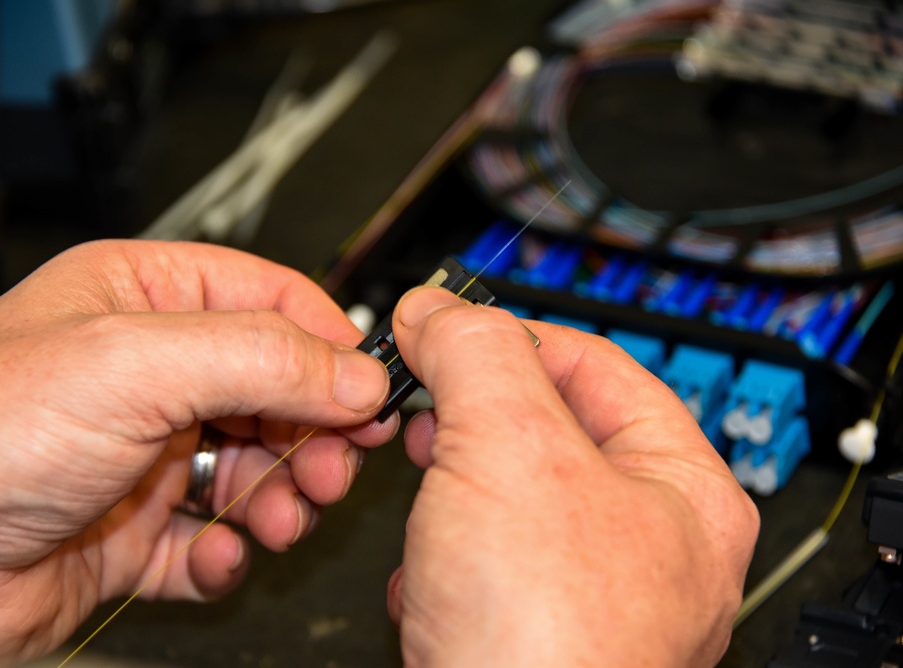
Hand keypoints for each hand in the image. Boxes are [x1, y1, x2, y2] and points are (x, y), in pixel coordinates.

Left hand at [0, 240, 395, 665]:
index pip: (270, 301)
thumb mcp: (132, 365)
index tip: (372, 391)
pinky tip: (210, 556)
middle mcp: (147, 372)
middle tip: (332, 467)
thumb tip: (353, 373)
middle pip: (275, 389)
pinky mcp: (134, 530)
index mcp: (142, 299)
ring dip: (280, 496)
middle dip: (312, 432)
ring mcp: (142, 454)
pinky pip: (212, 538)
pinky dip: (225, 553)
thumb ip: (259, 358)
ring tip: (278, 518)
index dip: (328, 344)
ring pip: (254, 467)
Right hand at [386, 287, 758, 666]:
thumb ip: (476, 352)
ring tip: (419, 494)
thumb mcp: (509, 445)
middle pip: (547, 431)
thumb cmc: (544, 638)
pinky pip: (479, 564)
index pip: (597, 365)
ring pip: (502, 498)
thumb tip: (437, 308)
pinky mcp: (527, 637)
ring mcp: (588, 598)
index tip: (447, 325)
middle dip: (471, 416)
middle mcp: (646, 548)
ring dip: (446, 490)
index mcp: (681, 491)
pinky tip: (421, 580)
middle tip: (425, 403)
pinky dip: (439, 559)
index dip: (513, 334)